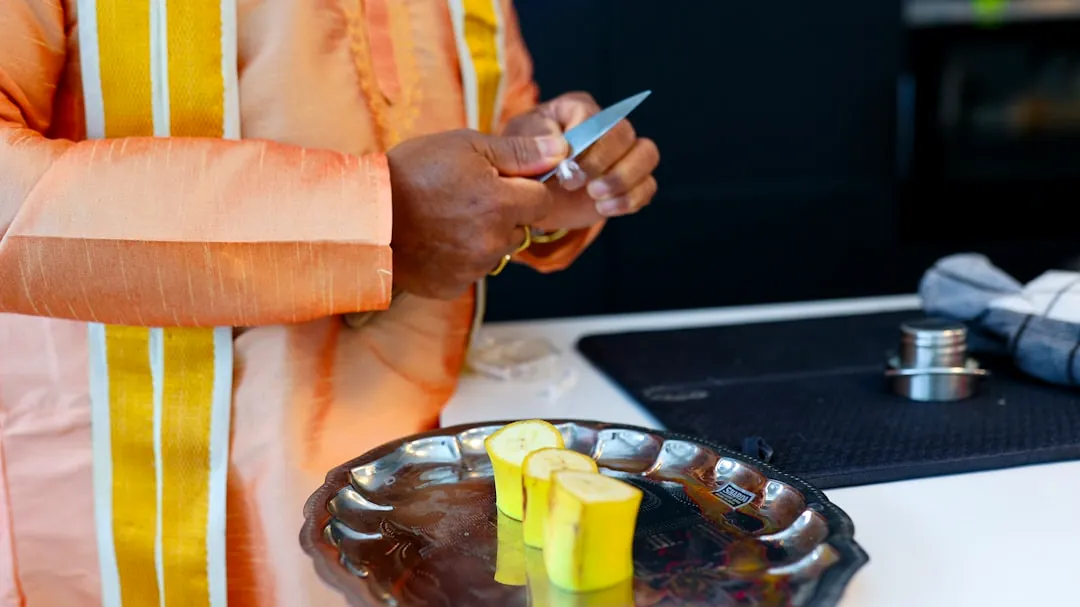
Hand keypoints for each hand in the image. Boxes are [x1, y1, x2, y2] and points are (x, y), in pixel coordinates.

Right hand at [386, 129, 567, 298]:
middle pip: (521, 228)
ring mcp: (473, 268)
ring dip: (483, 237)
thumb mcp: (465, 145)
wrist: (363, 215)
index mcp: (501, 203)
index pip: (542, 200)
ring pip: (496, 250)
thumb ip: (518, 152)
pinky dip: (460, 258)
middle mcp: (493, 241)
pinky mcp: (453, 285)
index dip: (524, 188)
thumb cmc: (411, 173)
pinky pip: (471, 271)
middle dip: (504, 214)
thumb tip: (560, 151)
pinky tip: (436, 240)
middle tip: (466, 198)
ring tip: (446, 218)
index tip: (500, 182)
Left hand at [502, 92, 659, 230]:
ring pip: (647, 154)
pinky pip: (648, 186)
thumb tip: (563, 146)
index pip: (594, 116)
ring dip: (623, 178)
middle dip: (601, 161)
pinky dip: (630, 199)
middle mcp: (607, 125)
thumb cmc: (523, 162)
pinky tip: (604, 208)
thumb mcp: (516, 145)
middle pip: (624, 133)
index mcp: (578, 108)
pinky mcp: (630, 183)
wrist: (530, 194)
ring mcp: (622, 154)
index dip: (583, 143)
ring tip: (595, 196)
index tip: (563, 165)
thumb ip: (534, 140)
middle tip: (576, 182)